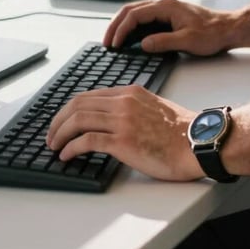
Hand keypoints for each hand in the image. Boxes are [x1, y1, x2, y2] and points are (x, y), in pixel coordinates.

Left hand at [45, 85, 201, 180]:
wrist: (198, 142)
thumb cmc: (181, 132)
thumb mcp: (154, 107)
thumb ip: (133, 108)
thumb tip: (113, 122)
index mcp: (131, 93)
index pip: (90, 95)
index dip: (70, 109)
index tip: (61, 121)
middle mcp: (124, 102)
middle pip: (78, 104)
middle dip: (58, 120)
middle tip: (51, 135)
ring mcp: (123, 121)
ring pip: (78, 119)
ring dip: (60, 134)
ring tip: (54, 146)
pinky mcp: (123, 141)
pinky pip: (87, 140)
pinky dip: (71, 147)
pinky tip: (67, 155)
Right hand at [103, 0, 235, 55]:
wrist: (228, 28)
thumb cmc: (212, 34)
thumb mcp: (188, 41)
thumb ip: (164, 42)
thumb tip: (143, 44)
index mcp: (166, 6)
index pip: (134, 15)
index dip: (121, 30)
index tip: (114, 45)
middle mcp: (164, 4)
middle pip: (130, 10)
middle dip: (115, 26)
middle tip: (106, 43)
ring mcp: (166, 9)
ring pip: (136, 13)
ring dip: (122, 25)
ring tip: (113, 41)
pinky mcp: (168, 16)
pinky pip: (144, 18)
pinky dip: (132, 27)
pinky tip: (130, 39)